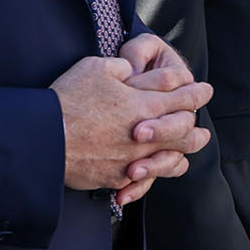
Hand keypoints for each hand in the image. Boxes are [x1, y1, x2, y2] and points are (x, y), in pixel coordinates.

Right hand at [51, 55, 211, 193]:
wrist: (44, 139)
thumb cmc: (69, 99)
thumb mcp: (97, 68)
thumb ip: (124, 68)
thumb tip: (134, 70)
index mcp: (145, 104)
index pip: (184, 98)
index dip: (198, 93)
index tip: (205, 90)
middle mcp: (147, 135)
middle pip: (185, 133)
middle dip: (196, 129)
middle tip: (202, 130)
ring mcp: (134, 158)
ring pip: (171, 159)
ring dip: (182, 154)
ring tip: (185, 153)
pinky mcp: (117, 177)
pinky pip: (145, 181)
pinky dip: (152, 176)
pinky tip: (154, 171)